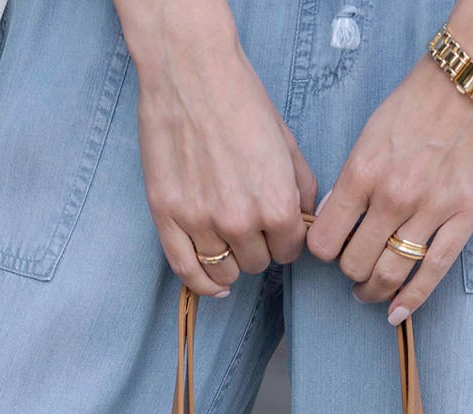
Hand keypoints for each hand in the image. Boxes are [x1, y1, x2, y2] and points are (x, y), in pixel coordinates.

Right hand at [115, 0, 316, 296]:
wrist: (190, 72)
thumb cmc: (241, 100)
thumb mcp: (288, 144)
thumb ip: (302, 190)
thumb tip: (305, 222)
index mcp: (276, 205)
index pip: (290, 251)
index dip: (286, 240)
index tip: (277, 228)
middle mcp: (240, 221)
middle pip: (257, 264)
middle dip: (259, 247)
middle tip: (250, 223)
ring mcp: (200, 223)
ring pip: (224, 272)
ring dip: (231, 261)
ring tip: (229, 240)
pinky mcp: (167, 217)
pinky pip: (187, 271)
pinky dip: (202, 283)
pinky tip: (213, 283)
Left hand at [309, 8, 472, 321]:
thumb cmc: (422, 100)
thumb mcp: (372, 132)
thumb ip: (352, 178)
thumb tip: (334, 217)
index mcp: (363, 173)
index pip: (325, 239)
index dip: (323, 252)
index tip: (330, 251)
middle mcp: (392, 197)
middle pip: (354, 264)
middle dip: (350, 273)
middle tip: (355, 271)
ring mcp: (429, 211)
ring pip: (388, 275)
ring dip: (374, 291)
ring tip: (372, 292)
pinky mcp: (463, 218)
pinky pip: (431, 272)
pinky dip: (411, 300)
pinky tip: (397, 313)